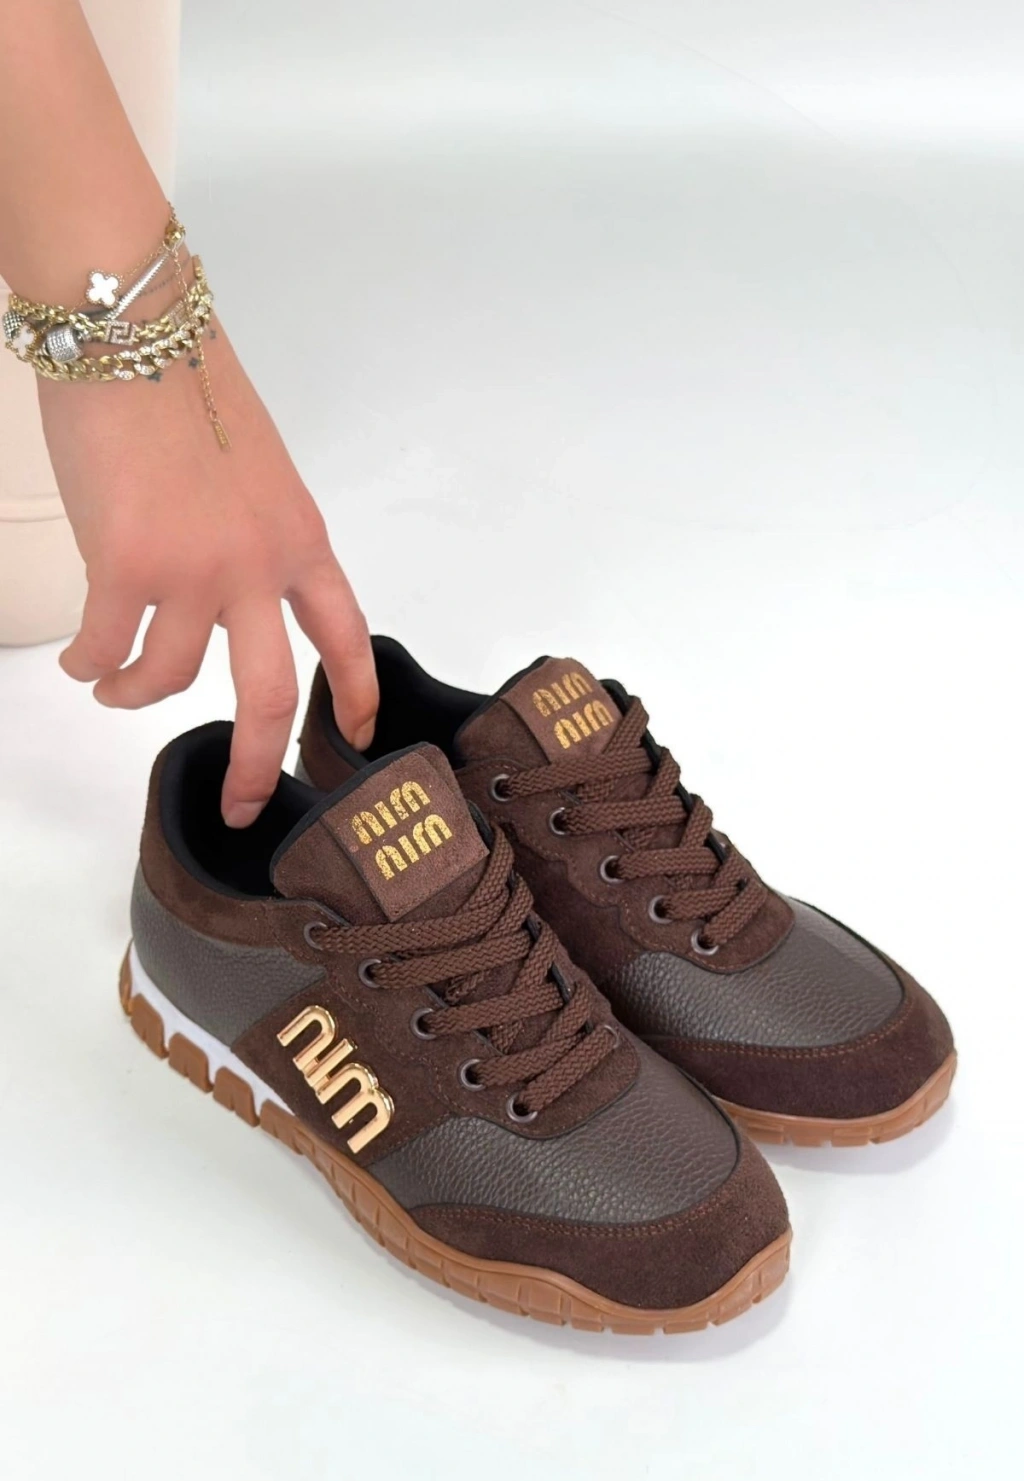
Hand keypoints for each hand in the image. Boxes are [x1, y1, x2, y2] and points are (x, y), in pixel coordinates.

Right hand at [41, 326, 376, 826]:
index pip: (346, 631)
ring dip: (134, 696)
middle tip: (241, 804)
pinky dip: (87, 664)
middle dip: (255, 761)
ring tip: (111, 689)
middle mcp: (258, 563)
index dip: (356, 690)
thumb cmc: (186, 384)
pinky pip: (105, 647)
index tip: (358, 733)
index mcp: (300, 537)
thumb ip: (253, 536)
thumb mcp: (254, 468)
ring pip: (169, 677)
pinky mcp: (126, 563)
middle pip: (270, 693)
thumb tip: (220, 590)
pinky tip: (79, 660)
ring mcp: (195, 568)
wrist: (133, 330)